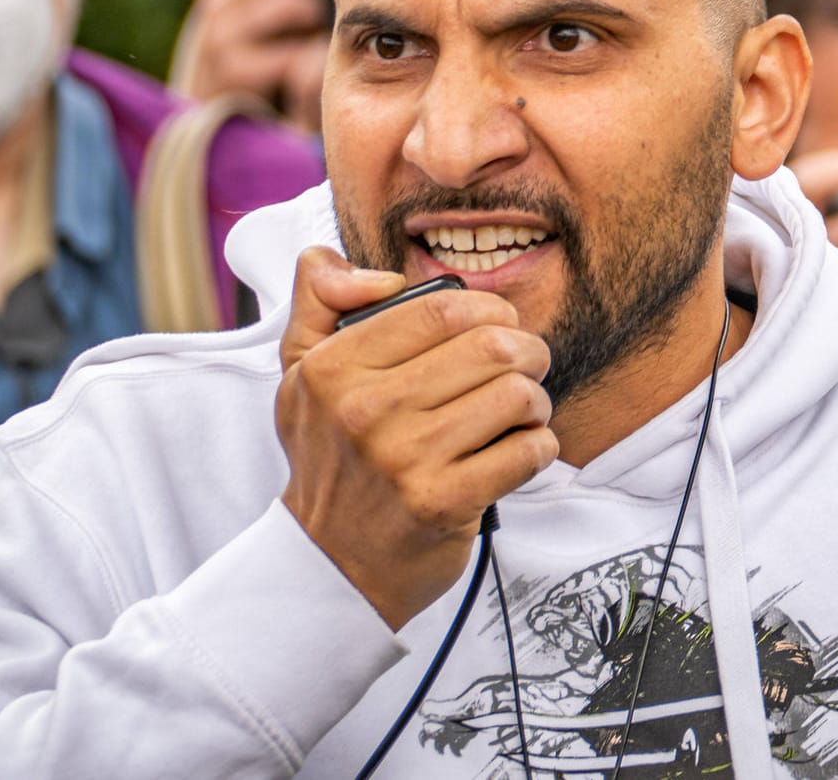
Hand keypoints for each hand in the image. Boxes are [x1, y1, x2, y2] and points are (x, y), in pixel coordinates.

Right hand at [176, 0, 331, 131]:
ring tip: (324, 27)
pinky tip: (319, 61)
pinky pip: (291, 54)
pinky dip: (314, 55)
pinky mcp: (233, 79)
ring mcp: (219, 42)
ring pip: (285, 3)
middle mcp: (213, 5)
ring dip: (317, 11)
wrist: (224, 126)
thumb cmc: (255, 45)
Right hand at [276, 247, 559, 628]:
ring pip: (518, 394)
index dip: (490, 308)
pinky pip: (528, 449)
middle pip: (492, 346)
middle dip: (527, 350)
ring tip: (519, 412)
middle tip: (525, 365)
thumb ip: (320, 298)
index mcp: (333, 368)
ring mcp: (405, 460)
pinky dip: (538, 445)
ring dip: (535, 401)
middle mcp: (365, 411)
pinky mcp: (444, 503)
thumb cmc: (331, 460)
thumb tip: (374, 273)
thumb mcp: (299, 374)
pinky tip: (517, 451)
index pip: (441, 308)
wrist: (331, 564)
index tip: (499, 324)